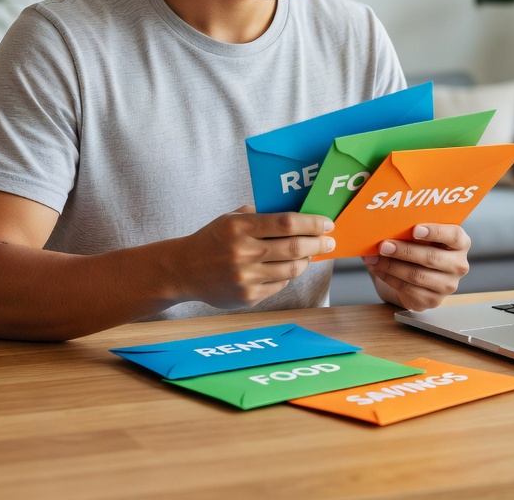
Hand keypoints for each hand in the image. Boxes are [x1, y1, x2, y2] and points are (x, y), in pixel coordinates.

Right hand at [169, 207, 334, 309]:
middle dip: (318, 243)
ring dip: (305, 261)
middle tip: (329, 240)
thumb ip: (261, 215)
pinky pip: (279, 285)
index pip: (286, 222)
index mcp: (239, 227)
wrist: (183, 270)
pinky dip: (287, 276)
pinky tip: (283, 269)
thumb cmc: (213, 239)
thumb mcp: (231, 219)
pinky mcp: (247, 297)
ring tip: (308, 254)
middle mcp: (242, 252)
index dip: (312, 223)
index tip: (327, 223)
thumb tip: (300, 216)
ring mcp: (245, 277)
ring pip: (291, 270)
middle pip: (294, 248)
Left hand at [364, 223, 470, 310]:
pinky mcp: (433, 300)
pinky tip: (377, 269)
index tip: (415, 230)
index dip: (435, 232)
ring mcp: (448, 285)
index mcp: (460, 243)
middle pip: (431, 258)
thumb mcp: (423, 235)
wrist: (419, 273)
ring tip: (373, 258)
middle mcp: (459, 265)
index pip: (454, 236)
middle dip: (404, 251)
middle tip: (383, 246)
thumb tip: (388, 226)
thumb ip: (414, 229)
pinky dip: (388, 277)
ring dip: (391, 266)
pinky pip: (408, 289)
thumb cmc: (421, 246)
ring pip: (417, 275)